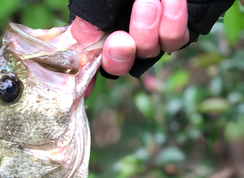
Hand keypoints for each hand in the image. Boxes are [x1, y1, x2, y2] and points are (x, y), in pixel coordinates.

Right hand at [71, 0, 188, 87]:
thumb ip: (89, 15)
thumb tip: (78, 43)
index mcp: (102, 22)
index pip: (90, 57)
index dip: (85, 76)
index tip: (82, 89)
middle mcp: (126, 30)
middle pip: (118, 64)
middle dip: (118, 56)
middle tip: (121, 41)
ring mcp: (153, 32)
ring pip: (147, 52)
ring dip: (146, 29)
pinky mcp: (179, 27)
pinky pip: (174, 40)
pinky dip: (172, 23)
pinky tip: (171, 0)